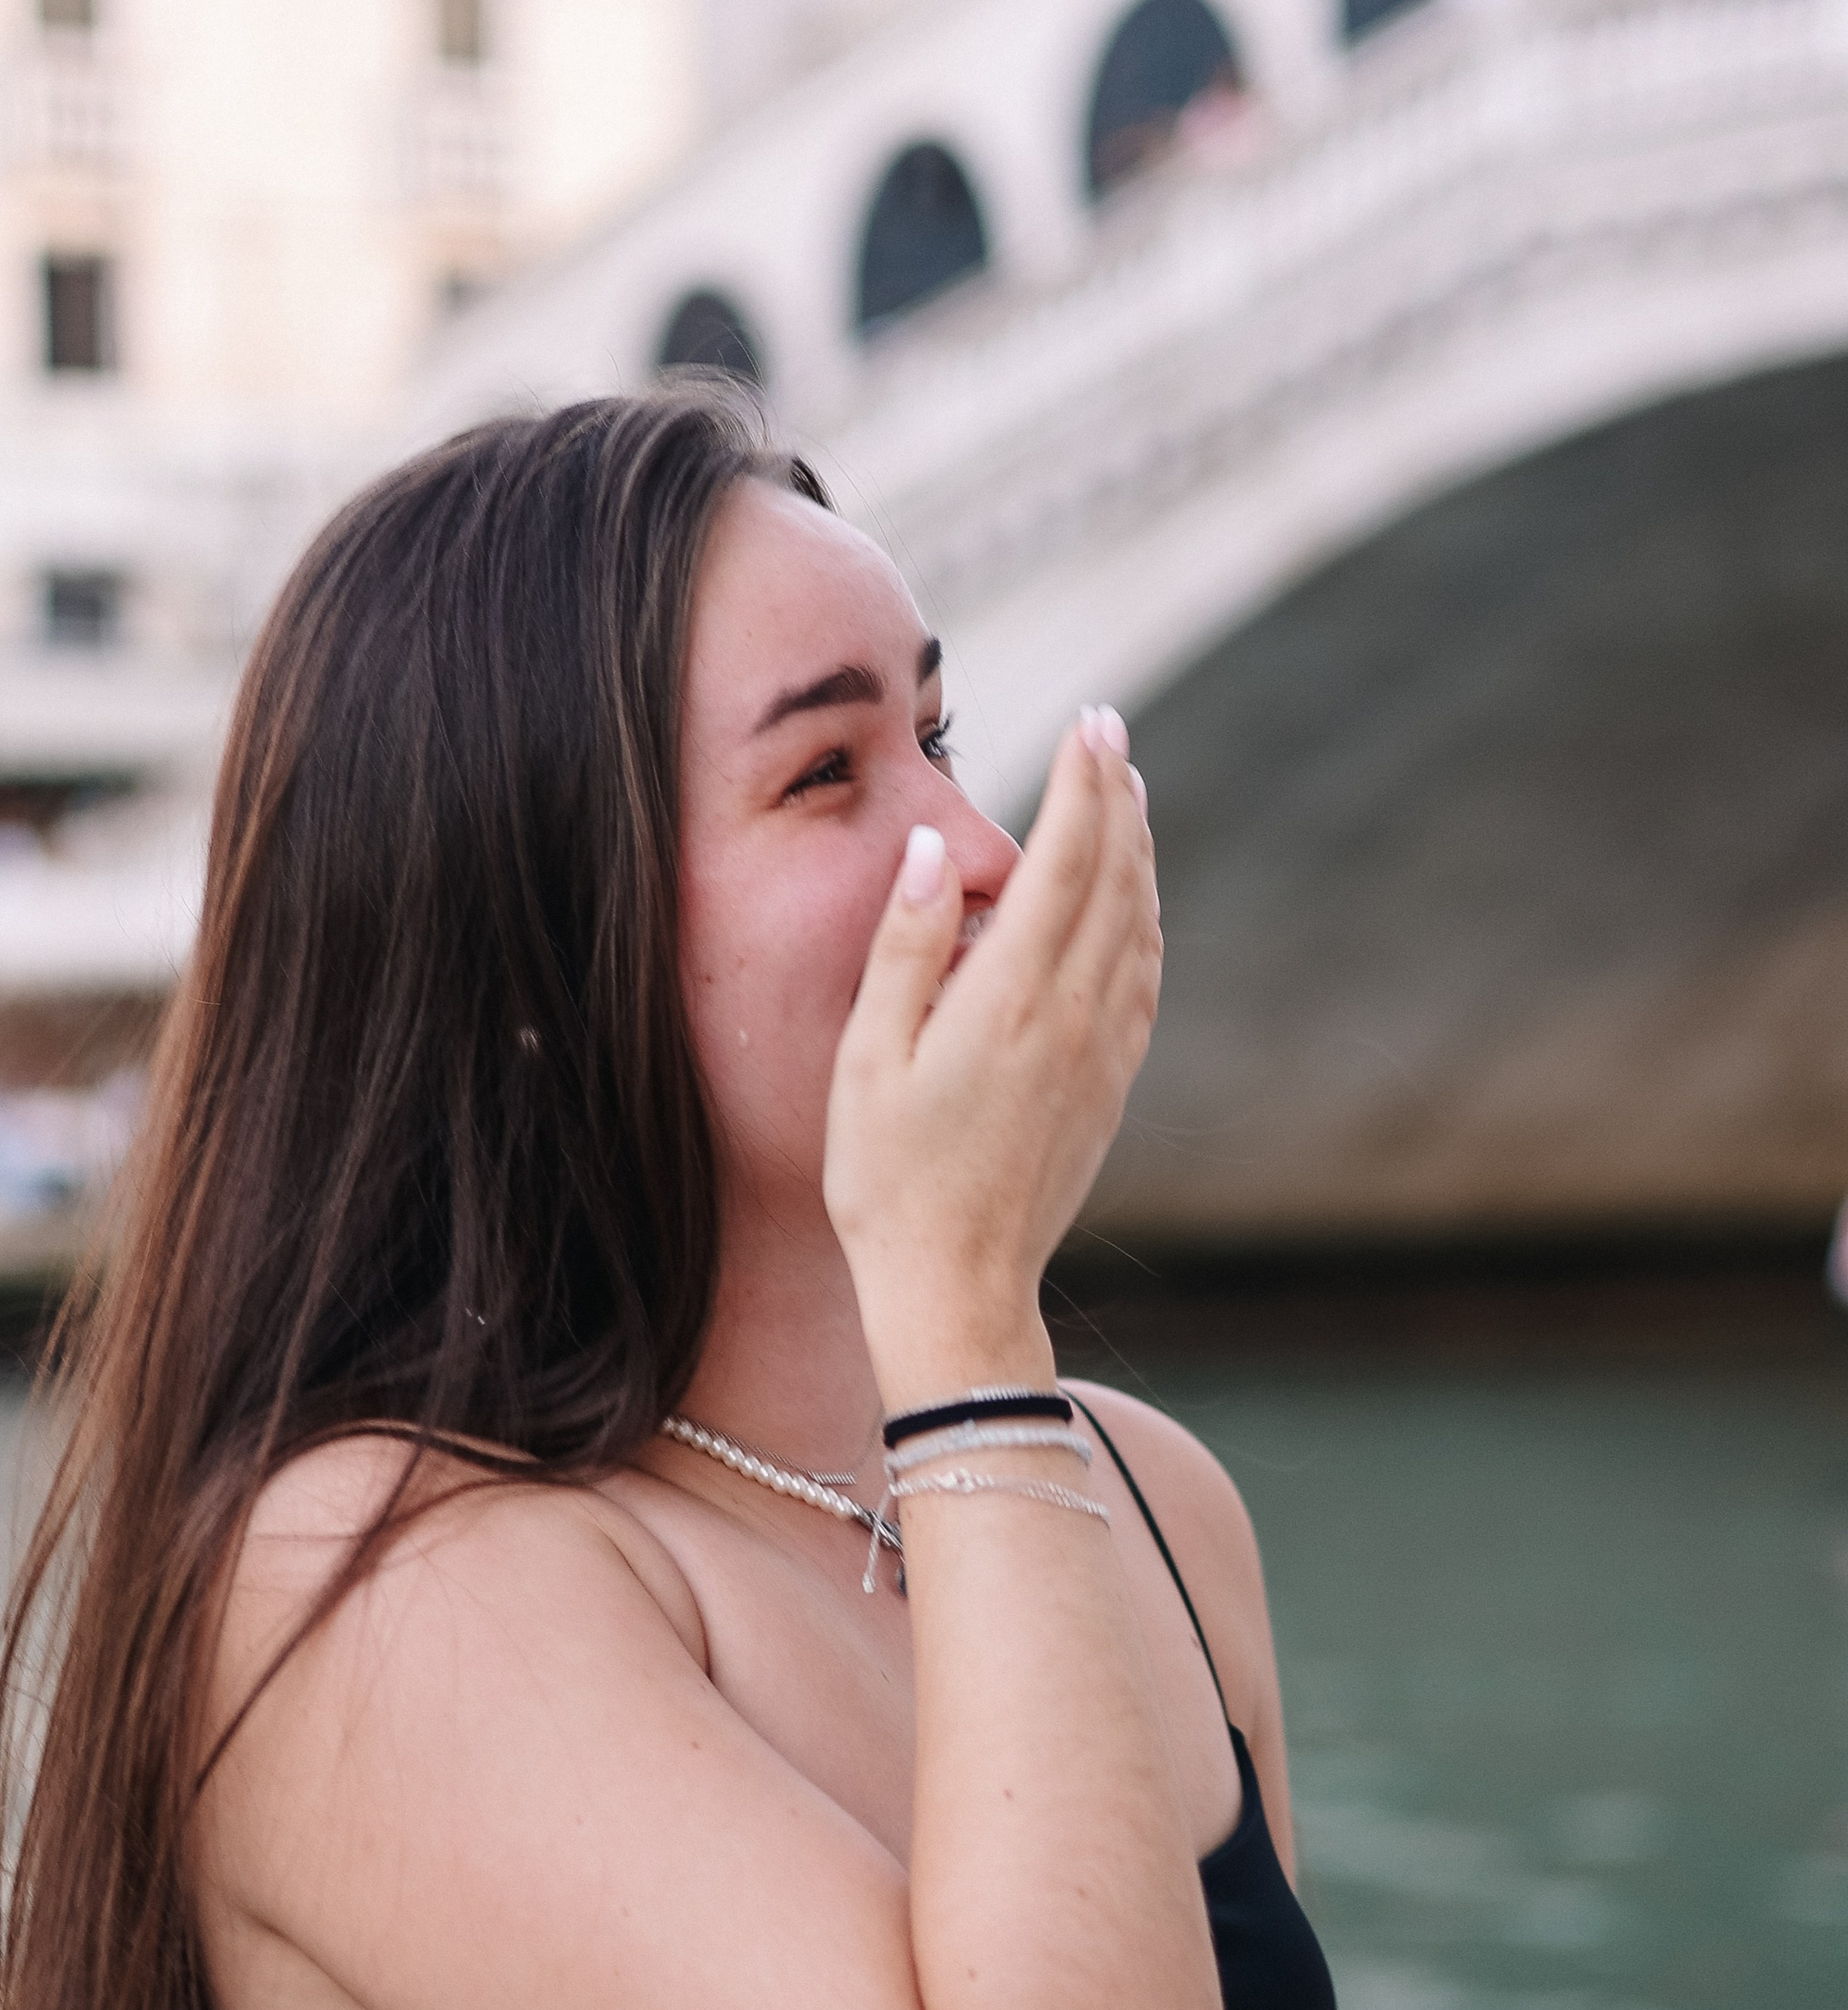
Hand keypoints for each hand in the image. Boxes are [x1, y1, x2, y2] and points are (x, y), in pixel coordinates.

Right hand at [822, 706, 1159, 1397]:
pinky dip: (1142, 924)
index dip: (1083, 782)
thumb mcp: (868, 1059)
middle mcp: (1073, 1017)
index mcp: (1010, 998)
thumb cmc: (888, 1181)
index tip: (1093, 719)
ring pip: (1138, 927)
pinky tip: (1131, 906)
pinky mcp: (1108, 1090)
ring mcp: (1100, 1056)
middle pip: (1115, 880)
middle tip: (1112, 734)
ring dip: (1137, 855)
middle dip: (1116, 798)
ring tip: (1126, 800)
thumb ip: (907, 947)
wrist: (955, 1290)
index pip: (1065, 859)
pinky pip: (1142, 983)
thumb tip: (939, 852)